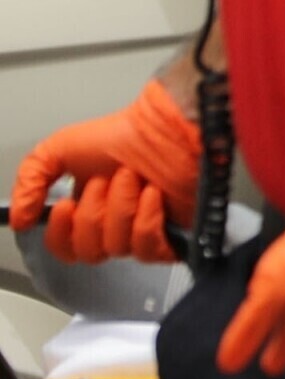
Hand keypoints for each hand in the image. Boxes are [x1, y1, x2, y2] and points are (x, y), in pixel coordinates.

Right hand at [10, 79, 200, 263]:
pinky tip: (152, 194)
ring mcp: (144, 232)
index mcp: (88, 209)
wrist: (166, 126)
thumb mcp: (60, 148)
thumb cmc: (123, 133)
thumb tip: (19, 219)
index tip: (63, 204)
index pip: (65, 248)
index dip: (60, 234)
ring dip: (120, 208)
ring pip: (117, 247)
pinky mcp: (172, 237)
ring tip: (132, 177)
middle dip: (93, 214)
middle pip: (89, 253)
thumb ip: (30, 181)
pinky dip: (146, 220)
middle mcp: (116, 224)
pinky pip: (148, 249)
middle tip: (105, 180)